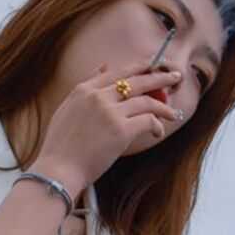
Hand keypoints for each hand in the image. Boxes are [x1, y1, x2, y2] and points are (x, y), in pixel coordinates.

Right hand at [36, 62, 183, 192]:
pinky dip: (157, 125)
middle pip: (137, 80)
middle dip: (160, 77)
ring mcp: (110, 112)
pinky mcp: (121, 130)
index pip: (117, 71)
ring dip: (164, 106)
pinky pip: (148, 120)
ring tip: (173, 112)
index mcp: (84, 90)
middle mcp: (98, 96)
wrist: (58, 169)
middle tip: (176, 77)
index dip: (138, 67)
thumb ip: (85, 87)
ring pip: (146, 101)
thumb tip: (103, 66)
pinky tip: (158, 132)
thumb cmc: (60, 146)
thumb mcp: (67, 108)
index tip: (153, 66)